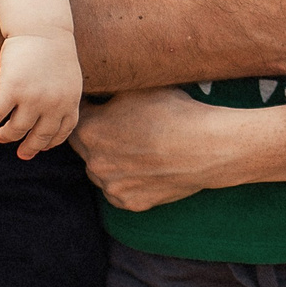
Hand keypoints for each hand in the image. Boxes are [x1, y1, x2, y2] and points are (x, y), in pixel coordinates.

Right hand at [0, 33, 81, 157]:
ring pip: (16, 129)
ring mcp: (32, 98)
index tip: (40, 148)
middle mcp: (53, 104)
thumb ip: (64, 98)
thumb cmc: (53, 52)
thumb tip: (53, 118)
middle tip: (21, 153)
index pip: (61, 131)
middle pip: (39, 136)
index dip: (49, 142)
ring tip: (1, 137)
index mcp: (69, 102)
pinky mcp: (11, 89)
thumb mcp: (69, 78)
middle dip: (29, 147)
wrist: (41, 28)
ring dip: (7, 136)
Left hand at [70, 87, 285, 210]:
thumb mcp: (136, 89)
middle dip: (99, 136)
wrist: (208, 146)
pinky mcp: (130, 203)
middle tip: (123, 127)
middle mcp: (93, 162)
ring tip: (138, 148)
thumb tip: (95, 83)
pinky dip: (128, 181)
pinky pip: (120, 191)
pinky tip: (147, 167)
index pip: (77, 118)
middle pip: (85, 147)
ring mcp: (112, 186)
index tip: (103, 106)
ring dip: (112, 161)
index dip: (90, 109)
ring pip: (102, 171)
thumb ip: (107, 92)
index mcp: (88, 131)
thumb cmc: (175, 111)